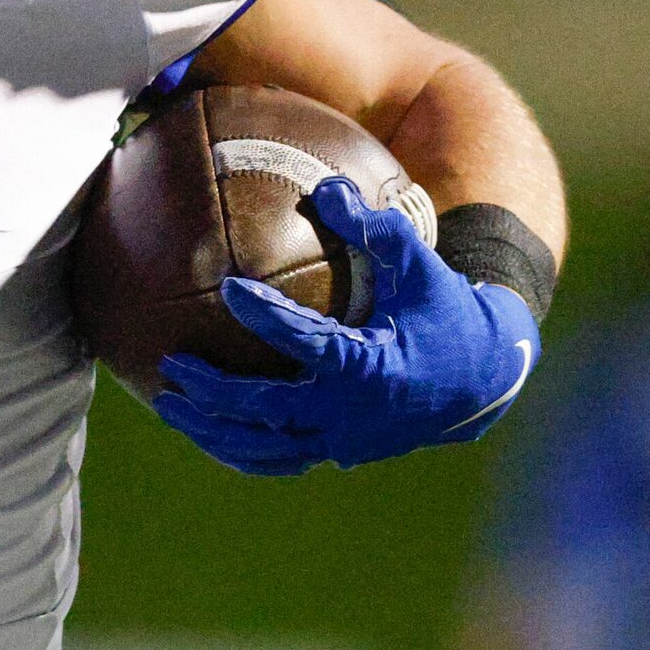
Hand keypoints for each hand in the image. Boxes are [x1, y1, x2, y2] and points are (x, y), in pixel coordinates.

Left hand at [152, 177, 537, 474]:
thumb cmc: (445, 314)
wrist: (483, 381)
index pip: (311, 342)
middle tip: (172, 363)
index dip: (268, 317)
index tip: (228, 287)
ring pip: (268, 448)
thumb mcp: (421, 269)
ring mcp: (346, 441)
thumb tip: (327, 189)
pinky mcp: (342, 453)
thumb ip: (377, 229)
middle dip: (217, 392)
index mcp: (374, 366)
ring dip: (215, 431)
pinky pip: (281, 460)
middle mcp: (355, 413)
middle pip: (271, 411)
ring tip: (167, 405)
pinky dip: (241, 452)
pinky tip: (203, 432)